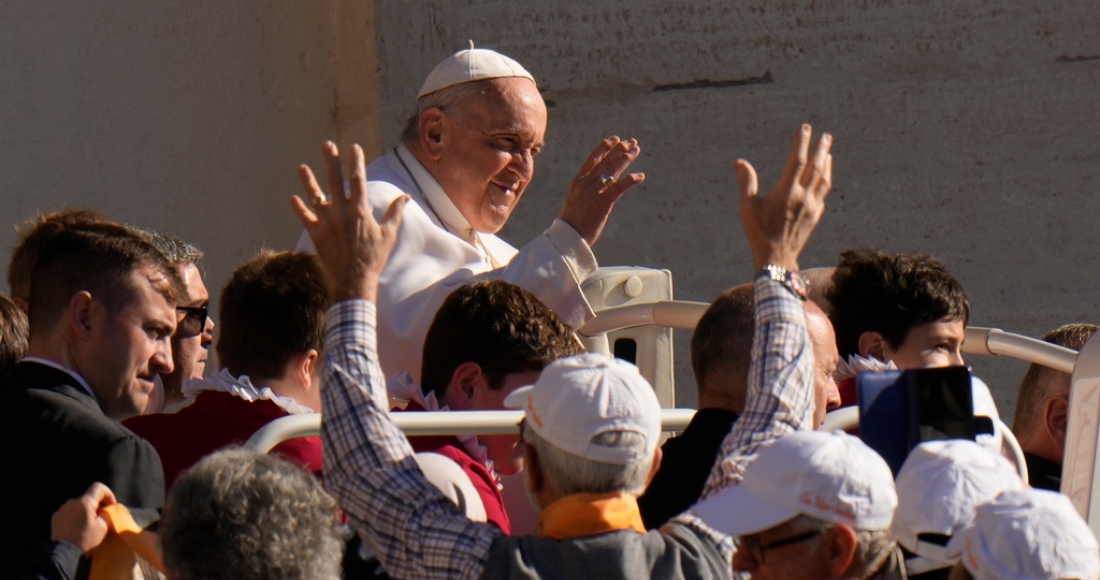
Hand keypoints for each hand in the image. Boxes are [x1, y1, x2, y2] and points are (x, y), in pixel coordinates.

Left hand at [50, 482, 115, 554]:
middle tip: (101, 519)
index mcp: (85, 502)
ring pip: (78, 505)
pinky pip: (69, 512)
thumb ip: (106, 514)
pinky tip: (77, 529)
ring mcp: (62, 510)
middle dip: (97, 506)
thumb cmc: (85, 540)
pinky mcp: (55, 518)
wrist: (62, 554)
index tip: (111, 506)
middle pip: (88, 498)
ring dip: (85, 512)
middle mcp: (72, 502)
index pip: (98, 487)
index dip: (108, 494)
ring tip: (87, 526)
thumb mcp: (103, 528)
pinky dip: (75, 517)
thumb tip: (105, 511)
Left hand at [291, 142, 406, 302]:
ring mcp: (326, 222)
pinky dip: (298, 208)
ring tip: (301, 167)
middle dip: (331, 161)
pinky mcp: (316, 234)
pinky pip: (305, 218)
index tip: (353, 147)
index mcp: (360, 210)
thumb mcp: (388, 235)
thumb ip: (395, 213)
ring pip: (315, 197)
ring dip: (308, 181)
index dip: (356, 162)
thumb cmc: (374, 258)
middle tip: (326, 145)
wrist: (354, 280)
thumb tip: (405, 197)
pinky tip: (292, 198)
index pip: (358, 179)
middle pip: (334, 180)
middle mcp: (341, 212)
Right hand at [558, 136, 644, 245]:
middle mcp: (585, 183)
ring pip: (612, 170)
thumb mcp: (577, 200)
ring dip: (626, 159)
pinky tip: (640, 176)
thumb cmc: (573, 222)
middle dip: (619, 150)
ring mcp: (594, 192)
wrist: (568, 237)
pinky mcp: (603, 202)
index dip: (605, 147)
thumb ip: (587, 189)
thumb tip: (600, 183)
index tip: (615, 139)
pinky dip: (630, 180)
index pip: (592, 158)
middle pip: (605, 161)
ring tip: (636, 151)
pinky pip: (619, 187)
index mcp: (577, 181)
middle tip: (632, 142)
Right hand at [737, 125, 832, 270]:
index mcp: (786, 192)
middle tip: (825, 136)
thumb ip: (747, 182)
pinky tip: (824, 178)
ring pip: (823, 180)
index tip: (804, 128)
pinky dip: (825, 181)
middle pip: (816, 167)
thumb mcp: (748, 207)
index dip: (801, 143)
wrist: (777, 259)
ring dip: (827, 164)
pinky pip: (823, 194)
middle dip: (821, 149)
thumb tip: (739, 162)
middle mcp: (803, 197)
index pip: (797, 161)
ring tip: (828, 153)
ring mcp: (812, 207)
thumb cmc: (759, 232)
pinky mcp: (815, 217)